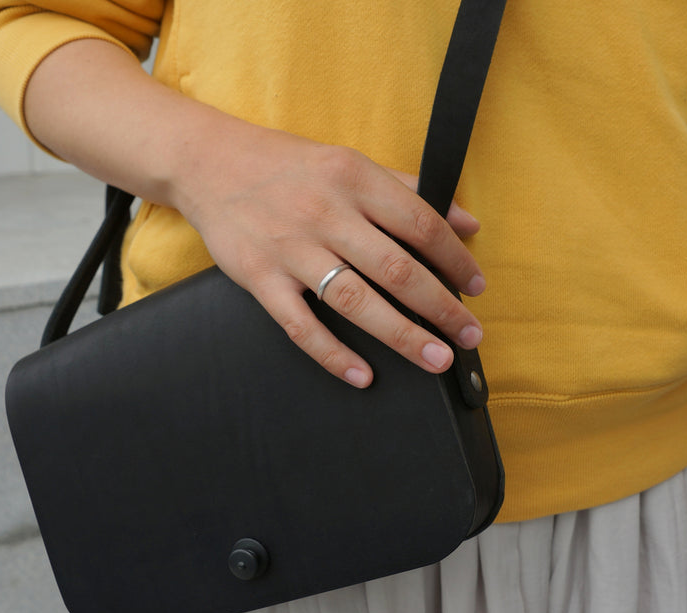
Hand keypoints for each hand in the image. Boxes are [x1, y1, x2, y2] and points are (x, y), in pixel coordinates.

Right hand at [171, 124, 485, 387]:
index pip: (421, 224)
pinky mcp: (259, 277)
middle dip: (441, 307)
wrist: (208, 162)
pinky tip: (363, 375)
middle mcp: (326, 214)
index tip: (477, 287)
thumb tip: (468, 221)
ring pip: (356, 300)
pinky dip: (333, 354)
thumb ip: (410, 190)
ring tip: (436, 358)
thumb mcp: (351, 163)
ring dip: (401, 335)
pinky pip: (300, 325)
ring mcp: (291, 248)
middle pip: (396, 269)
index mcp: (355, 179)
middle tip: (470, 335)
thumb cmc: (288, 165)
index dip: (455, 259)